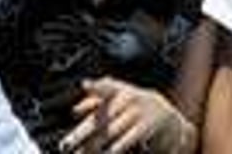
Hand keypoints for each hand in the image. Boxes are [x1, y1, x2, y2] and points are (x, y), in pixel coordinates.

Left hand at [60, 78, 194, 153]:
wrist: (166, 115)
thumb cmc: (134, 106)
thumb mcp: (119, 97)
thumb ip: (96, 100)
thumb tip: (75, 109)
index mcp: (119, 90)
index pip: (105, 86)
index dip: (95, 85)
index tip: (84, 84)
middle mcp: (128, 99)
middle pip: (101, 118)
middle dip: (81, 133)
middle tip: (65, 145)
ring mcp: (137, 113)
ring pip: (110, 132)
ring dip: (92, 146)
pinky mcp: (145, 127)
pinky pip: (126, 140)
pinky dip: (114, 149)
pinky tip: (106, 153)